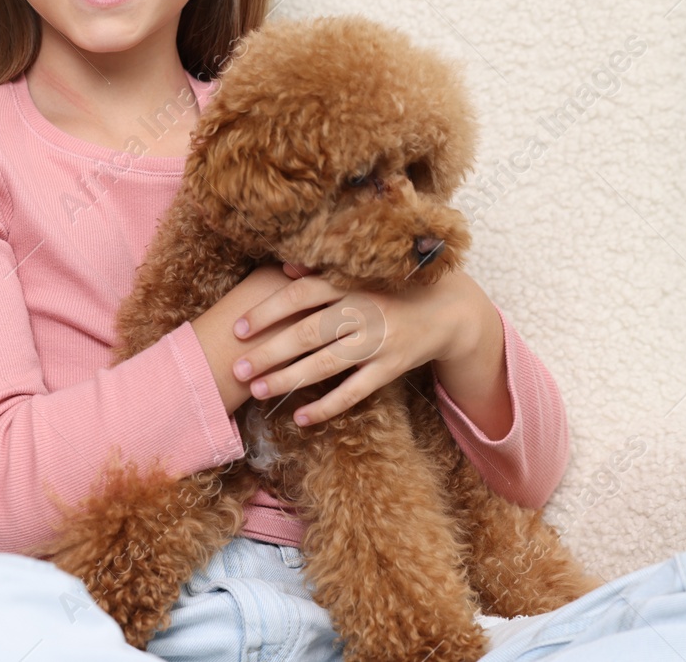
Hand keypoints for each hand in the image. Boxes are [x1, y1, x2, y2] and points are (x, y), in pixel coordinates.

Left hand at [229, 263, 492, 427]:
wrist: (447, 310)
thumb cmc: (391, 289)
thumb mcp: (359, 274)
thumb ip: (321, 273)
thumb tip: (283, 268)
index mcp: (349, 283)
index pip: (301, 295)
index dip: (268, 311)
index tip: (239, 328)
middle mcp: (362, 310)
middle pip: (307, 333)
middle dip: (269, 352)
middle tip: (238, 368)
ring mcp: (378, 341)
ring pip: (326, 364)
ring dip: (289, 379)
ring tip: (258, 390)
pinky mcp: (391, 367)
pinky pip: (354, 391)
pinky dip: (327, 406)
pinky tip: (301, 417)